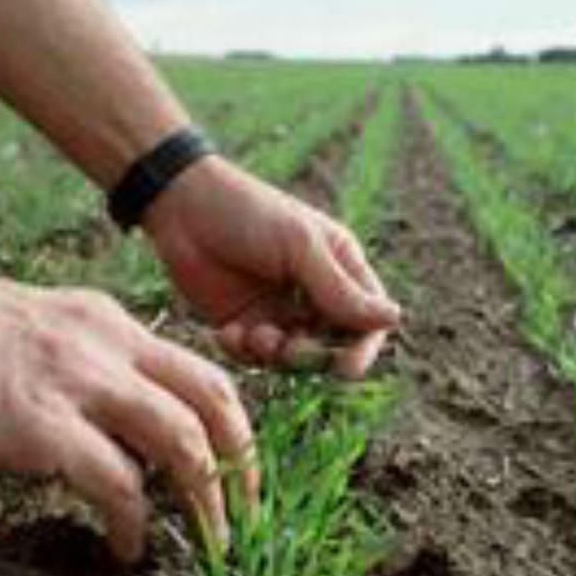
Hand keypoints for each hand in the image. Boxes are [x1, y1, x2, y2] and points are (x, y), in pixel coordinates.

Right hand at [0, 256, 255, 563]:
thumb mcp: (30, 330)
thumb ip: (74, 365)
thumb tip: (99, 423)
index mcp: (105, 322)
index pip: (197, 371)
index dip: (228, 425)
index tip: (232, 469)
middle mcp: (107, 344)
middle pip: (214, 399)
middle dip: (242, 463)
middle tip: (246, 515)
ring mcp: (76, 381)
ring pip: (182, 441)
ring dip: (206, 501)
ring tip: (209, 546)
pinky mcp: (38, 424)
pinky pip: (115, 481)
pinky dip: (133, 522)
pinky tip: (127, 545)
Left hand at [143, 157, 401, 377]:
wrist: (181, 206)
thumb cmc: (248, 213)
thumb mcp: (299, 247)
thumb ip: (340, 289)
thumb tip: (394, 320)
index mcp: (340, 267)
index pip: (367, 321)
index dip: (362, 349)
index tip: (344, 369)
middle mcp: (315, 292)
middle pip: (331, 346)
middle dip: (310, 355)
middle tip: (285, 348)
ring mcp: (279, 310)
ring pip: (292, 357)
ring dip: (273, 354)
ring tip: (251, 335)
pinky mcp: (244, 321)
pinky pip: (254, 356)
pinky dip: (242, 351)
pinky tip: (226, 333)